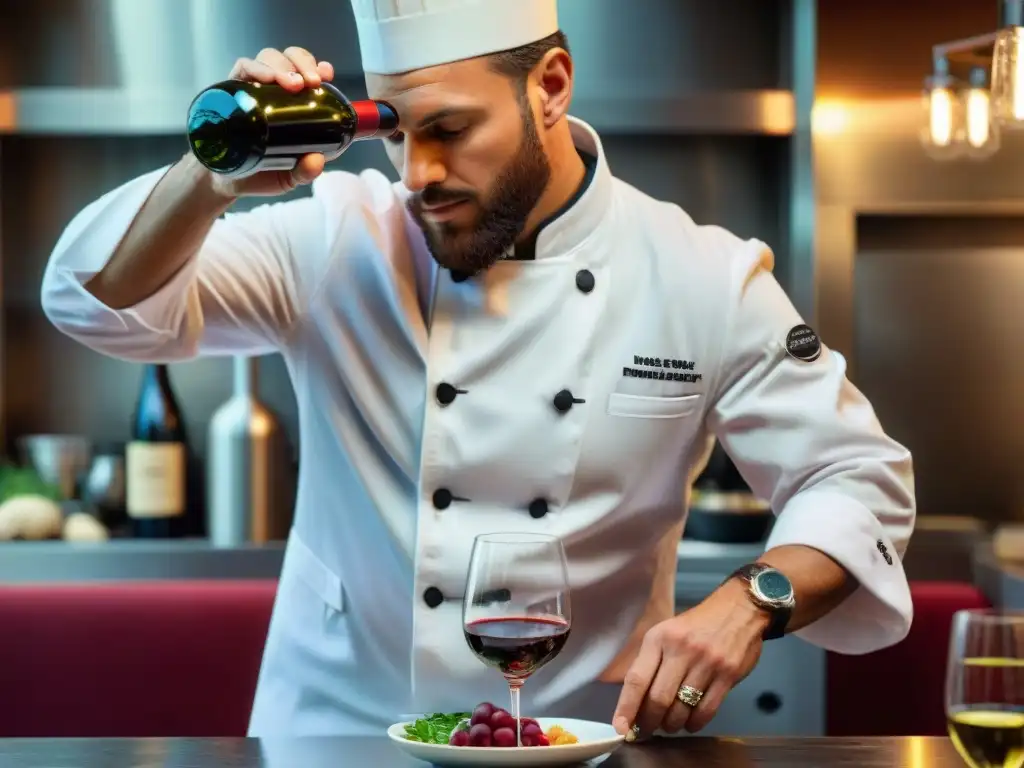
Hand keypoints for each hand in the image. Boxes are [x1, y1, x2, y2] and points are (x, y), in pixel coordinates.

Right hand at [210, 47, 335, 198]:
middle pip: (290, 59)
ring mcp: (253, 89)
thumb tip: (317, 160)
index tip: (326, 74)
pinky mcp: (232, 90)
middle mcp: (274, 91)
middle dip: (303, 64)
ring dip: (282, 65)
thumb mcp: (289, 176)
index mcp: (293, 104)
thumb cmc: (260, 173)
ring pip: (268, 58)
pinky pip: (243, 68)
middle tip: (311, 82)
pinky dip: (256, 68)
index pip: (306, 73)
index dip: (317, 67)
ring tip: (293, 84)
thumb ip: (306, 171)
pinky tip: (266, 78)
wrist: (223, 181)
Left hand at [612, 580, 767, 738]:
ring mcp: (706, 662)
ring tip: (670, 725)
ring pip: (682, 709)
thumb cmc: (696, 625)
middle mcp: (680, 650)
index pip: (637, 679)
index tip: (620, 728)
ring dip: (672, 724)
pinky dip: (694, 723)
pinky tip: (690, 723)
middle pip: (658, 699)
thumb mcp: (666, 633)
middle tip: (646, 731)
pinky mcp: (728, 674)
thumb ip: (651, 662)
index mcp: (659, 638)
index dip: (626, 708)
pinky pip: (706, 710)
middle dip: (649, 722)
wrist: (739, 609)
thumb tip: (634, 702)